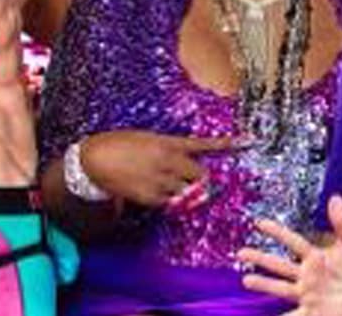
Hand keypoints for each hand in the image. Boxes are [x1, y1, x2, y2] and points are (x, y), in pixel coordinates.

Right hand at [80, 130, 236, 207]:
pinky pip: (169, 203)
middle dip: (202, 180)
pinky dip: (169, 201)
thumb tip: (180, 155)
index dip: (228, 144)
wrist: (94, 159)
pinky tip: (157, 194)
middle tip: (196, 182)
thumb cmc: (118, 144)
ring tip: (172, 189)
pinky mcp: (150, 197)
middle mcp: (170, 162)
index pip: (205, 144)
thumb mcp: (147, 138)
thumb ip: (167, 148)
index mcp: (169, 143)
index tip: (247, 141)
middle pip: (201, 175)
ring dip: (186, 193)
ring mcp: (161, 181)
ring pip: (187, 192)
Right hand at [238, 195, 341, 315]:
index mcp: (314, 258)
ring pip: (281, 288)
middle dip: (261, 258)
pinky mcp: (311, 312)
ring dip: (264, 284)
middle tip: (240, 252)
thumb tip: (335, 197)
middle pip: (280, 265)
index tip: (259, 222)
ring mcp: (306, 294)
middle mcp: (306, 276)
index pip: (293, 241)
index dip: (278, 232)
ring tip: (246, 280)